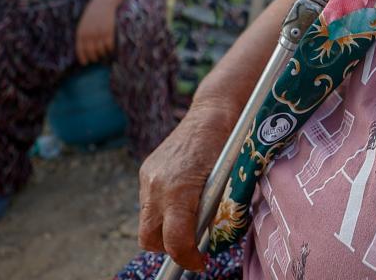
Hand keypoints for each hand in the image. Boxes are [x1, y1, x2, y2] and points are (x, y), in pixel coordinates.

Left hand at [75, 0, 116, 64]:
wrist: (103, 2)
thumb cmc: (93, 12)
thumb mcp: (84, 22)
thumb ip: (83, 34)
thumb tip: (86, 48)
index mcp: (81, 32)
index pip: (80, 50)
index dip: (83, 58)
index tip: (85, 63)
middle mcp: (89, 34)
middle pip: (91, 52)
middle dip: (94, 58)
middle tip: (96, 60)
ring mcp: (99, 33)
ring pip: (100, 50)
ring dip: (102, 54)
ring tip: (104, 54)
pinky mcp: (108, 31)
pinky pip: (109, 46)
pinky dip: (110, 49)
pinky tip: (110, 49)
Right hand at [138, 103, 235, 270]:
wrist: (212, 113)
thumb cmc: (229, 147)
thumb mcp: (226, 184)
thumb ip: (211, 213)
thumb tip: (205, 240)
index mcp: (180, 190)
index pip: (175, 240)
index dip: (188, 258)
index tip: (201, 262)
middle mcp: (157, 185)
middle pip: (150, 238)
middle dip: (169, 249)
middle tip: (192, 247)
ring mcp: (148, 177)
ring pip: (147, 222)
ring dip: (165, 229)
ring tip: (189, 223)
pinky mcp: (146, 171)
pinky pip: (149, 203)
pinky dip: (163, 210)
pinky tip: (182, 202)